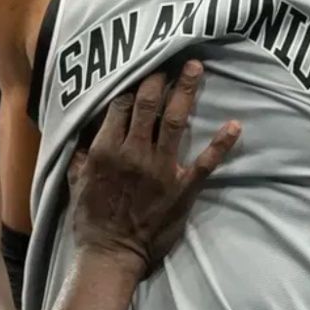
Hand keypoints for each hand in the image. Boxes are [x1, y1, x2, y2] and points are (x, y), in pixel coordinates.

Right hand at [68, 61, 240, 277]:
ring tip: (196, 68)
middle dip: (159, 77)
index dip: (131, 83)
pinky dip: (221, 144)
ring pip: (175, 121)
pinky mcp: (182, 187)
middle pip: (148, 104)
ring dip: (186, 92)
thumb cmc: (90, 220)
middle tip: (171, 53)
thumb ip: (80, 155)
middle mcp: (134, 153)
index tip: (140, 65)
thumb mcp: (74, 183)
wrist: (111, 255)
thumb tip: (81, 133)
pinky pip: (205, 162)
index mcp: (106, 149)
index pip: (120, 104)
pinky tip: (235, 126)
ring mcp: (161, 169)